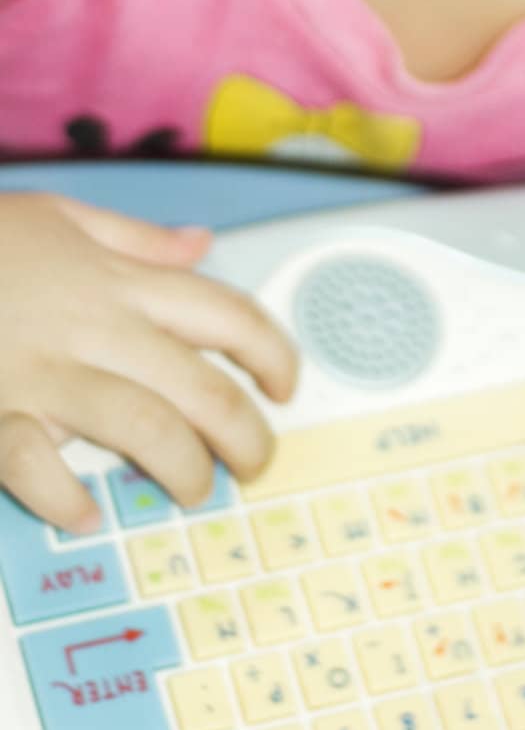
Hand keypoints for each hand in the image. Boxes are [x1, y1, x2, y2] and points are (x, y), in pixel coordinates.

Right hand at [0, 191, 299, 532]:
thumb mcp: (60, 218)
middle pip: (201, 386)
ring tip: (194, 489)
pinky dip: (62, 494)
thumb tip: (203, 245)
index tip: (285, 385)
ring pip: (142, 427)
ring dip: (181, 468)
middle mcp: (95, 329)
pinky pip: (34, 463)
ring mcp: (42, 375)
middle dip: (245, 434)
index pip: (225, 314)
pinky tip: (83, 511)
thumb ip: (137, 239)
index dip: (272, 352)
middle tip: (257, 462)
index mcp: (119, 281)